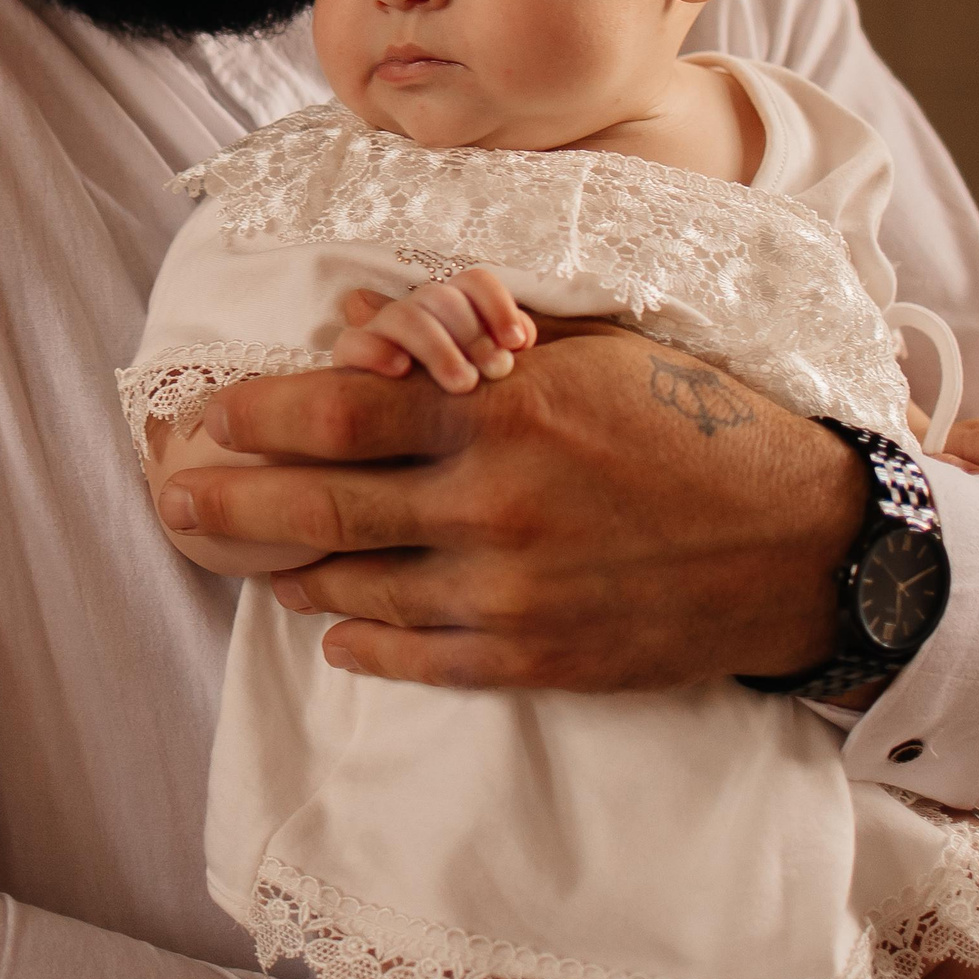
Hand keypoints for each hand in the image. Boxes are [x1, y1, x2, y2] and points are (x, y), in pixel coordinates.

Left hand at [154, 322, 867, 690]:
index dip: (260, 413)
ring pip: (357, 590)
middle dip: (230, 503)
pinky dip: (362, 645)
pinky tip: (333, 628)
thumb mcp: (594, 352)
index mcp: (501, 413)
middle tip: (173, 499)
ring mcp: (509, 592)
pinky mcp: (537, 658)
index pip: (341, 410)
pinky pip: (418, 659)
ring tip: (254, 556)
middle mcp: (490, 505)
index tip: (213, 414)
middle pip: (319, 509)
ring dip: (293, 572)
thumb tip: (361, 319)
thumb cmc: (699, 422)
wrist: (805, 544)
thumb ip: (475, 342)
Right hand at [332, 271, 535, 390]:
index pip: (473, 283)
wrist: (407, 446)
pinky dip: (377, 352)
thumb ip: (505, 350)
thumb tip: (521, 339)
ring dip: (438, 348)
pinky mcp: (350, 357)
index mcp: (452, 308)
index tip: (518, 343)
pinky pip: (353, 342)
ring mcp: (380, 330)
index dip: (498, 305)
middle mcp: (415, 310)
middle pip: (442, 298)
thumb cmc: (456, 405)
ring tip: (464, 384)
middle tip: (498, 372)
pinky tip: (402, 372)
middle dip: (474, 335)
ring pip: (404, 317)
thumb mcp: (488, 377)